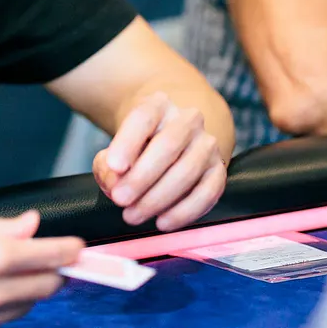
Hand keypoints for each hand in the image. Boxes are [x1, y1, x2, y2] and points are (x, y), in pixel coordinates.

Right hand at [0, 210, 81, 327]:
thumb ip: (1, 226)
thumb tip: (31, 225)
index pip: (53, 256)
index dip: (72, 250)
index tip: (79, 246)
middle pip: (48, 286)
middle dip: (55, 271)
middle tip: (50, 258)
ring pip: (27, 305)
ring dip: (29, 288)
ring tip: (9, 270)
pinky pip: (2, 319)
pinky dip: (5, 303)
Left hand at [93, 91, 225, 230]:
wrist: (171, 139)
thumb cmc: (137, 146)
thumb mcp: (117, 147)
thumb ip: (107, 165)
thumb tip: (114, 183)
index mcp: (158, 105)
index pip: (143, 118)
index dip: (127, 143)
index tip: (113, 166)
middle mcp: (188, 120)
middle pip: (167, 146)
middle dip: (141, 177)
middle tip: (119, 200)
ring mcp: (207, 145)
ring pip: (187, 171)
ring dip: (158, 198)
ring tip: (133, 216)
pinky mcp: (219, 170)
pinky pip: (208, 192)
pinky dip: (185, 211)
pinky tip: (163, 222)